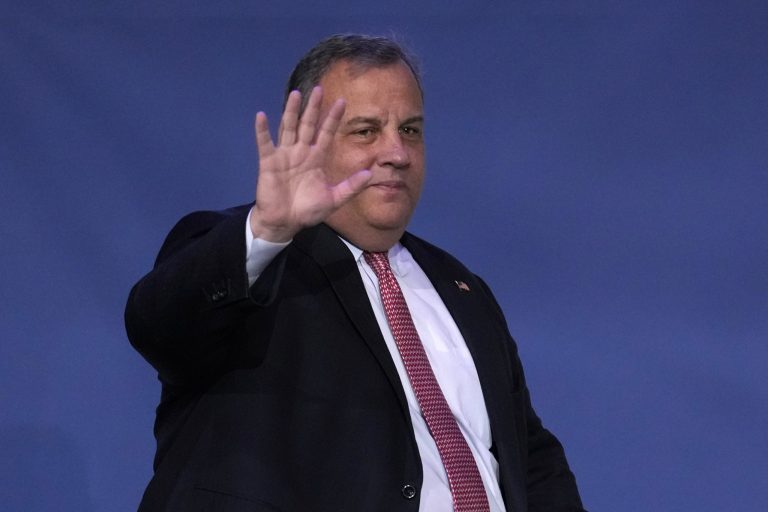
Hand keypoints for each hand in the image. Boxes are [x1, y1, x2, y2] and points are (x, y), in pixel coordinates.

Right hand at [249, 86, 371, 241]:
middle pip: (308, 125)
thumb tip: (371, 174)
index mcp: (317, 158)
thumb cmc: (308, 211)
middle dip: (314, 108)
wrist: (285, 223)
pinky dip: (262, 130)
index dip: (333, 118)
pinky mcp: (268, 162)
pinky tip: (261, 115)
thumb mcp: (334, 199)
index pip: (326, 133)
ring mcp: (284, 155)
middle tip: (319, 89)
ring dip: (291, 111)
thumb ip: (351, 187)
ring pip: (288, 128)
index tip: (342, 101)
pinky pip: (265, 143)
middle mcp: (301, 152)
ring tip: (296, 94)